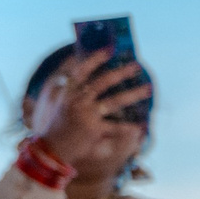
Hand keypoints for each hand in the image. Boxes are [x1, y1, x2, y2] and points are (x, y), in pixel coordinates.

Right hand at [29, 50, 150, 171]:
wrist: (51, 148)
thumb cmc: (55, 124)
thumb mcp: (56, 101)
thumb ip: (64, 84)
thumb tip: (73, 64)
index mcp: (67, 92)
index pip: (81, 70)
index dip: (95, 59)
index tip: (109, 50)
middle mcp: (77, 101)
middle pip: (102, 82)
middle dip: (121, 73)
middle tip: (136, 66)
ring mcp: (86, 115)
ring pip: (114, 101)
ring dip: (133, 94)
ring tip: (148, 88)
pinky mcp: (94, 130)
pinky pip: (116, 127)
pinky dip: (128, 127)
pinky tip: (141, 126)